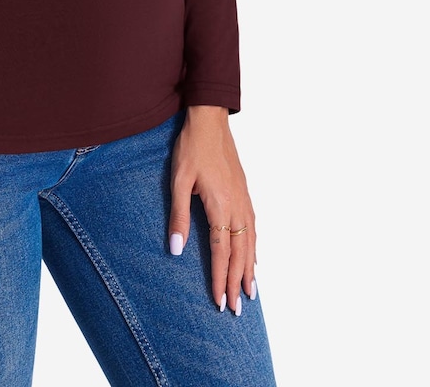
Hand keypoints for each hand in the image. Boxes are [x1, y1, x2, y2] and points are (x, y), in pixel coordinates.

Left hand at [168, 105, 257, 313]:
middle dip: (238, 282)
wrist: (210, 120)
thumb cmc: (191, 148)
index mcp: (220, 205)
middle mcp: (237, 206)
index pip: (221, 251)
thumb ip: (178, 216)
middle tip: (238, 309)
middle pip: (240, 252)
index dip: (220, 278)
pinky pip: (253, 227)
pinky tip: (252, 256)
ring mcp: (244, 199)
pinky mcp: (244, 192)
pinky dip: (254, 247)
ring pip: (250, 242)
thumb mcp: (178, 181)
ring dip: (250, 269)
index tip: (220, 301)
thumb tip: (175, 249)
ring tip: (251, 292)